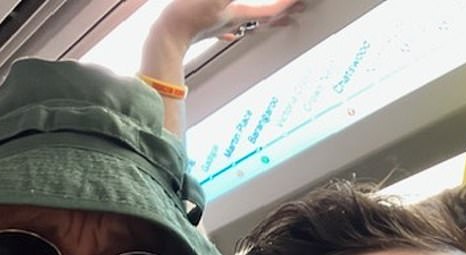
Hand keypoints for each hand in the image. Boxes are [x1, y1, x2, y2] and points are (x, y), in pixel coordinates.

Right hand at [154, 0, 303, 47]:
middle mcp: (232, 23)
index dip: (287, 2)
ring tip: (275, 19)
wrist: (164, 39)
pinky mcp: (205, 29)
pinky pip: (226, 29)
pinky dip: (235, 29)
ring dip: (262, 20)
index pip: (270, 9)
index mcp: (237, 14)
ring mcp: (218, 27)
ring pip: (247, 24)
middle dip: (282, 13)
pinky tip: (235, 32)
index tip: (300, 0)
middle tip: (300, 9)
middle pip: (264, 18)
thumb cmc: (188, 17)